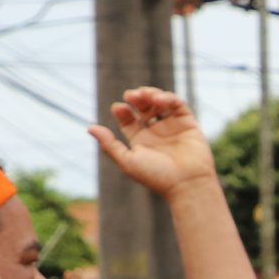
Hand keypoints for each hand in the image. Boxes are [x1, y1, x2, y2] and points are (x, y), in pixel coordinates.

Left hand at [91, 87, 216, 197]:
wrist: (187, 184)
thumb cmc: (156, 176)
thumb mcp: (127, 161)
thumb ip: (109, 144)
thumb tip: (90, 127)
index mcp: (140, 141)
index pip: (128, 119)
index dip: (121, 110)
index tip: (118, 108)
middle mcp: (155, 132)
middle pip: (143, 107)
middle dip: (136, 98)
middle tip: (130, 96)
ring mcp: (172, 127)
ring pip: (159, 102)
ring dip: (151, 94)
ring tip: (144, 95)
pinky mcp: (188, 123)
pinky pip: (177, 105)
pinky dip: (168, 98)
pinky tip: (159, 100)